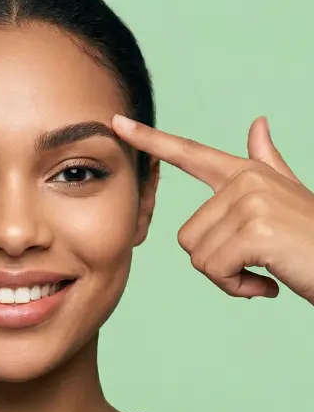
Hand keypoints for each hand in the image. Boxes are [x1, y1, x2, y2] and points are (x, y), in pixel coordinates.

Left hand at [112, 114, 313, 303]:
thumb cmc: (313, 239)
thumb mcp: (288, 195)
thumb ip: (267, 162)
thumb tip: (257, 124)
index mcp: (246, 173)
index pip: (190, 153)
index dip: (151, 140)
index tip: (117, 123)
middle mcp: (245, 181)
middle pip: (187, 236)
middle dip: (218, 263)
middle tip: (257, 263)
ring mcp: (251, 203)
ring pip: (199, 257)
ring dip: (229, 278)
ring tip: (265, 270)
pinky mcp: (255, 231)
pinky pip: (216, 271)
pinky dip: (239, 288)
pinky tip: (269, 284)